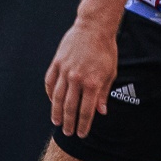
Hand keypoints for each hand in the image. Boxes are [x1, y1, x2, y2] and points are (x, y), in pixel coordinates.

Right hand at [46, 16, 118, 137]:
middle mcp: (77, 79)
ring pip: (57, 97)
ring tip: (56, 122)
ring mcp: (64, 70)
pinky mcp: (57, 63)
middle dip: (69, 123)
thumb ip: (103, 93)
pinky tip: (52, 101)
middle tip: (68, 133)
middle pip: (70, 107)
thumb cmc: (106, 50)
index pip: (86, 111)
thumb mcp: (110, 73)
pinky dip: (50, 94)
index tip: (82, 134)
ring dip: (56, 112)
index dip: (83, 125)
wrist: (94, 27)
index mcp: (92, 83)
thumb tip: (101, 112)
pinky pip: (50, 82)